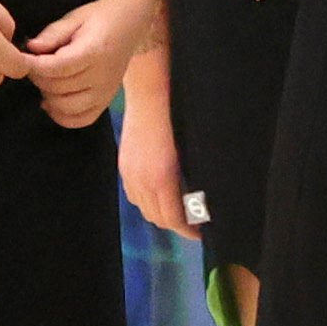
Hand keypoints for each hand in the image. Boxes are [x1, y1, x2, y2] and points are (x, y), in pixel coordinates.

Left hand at [20, 0, 152, 128]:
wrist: (126, 25)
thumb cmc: (96, 20)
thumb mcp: (73, 18)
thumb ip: (52, 34)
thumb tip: (31, 48)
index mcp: (94, 51)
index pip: (57, 67)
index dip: (34, 65)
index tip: (22, 58)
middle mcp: (102, 76)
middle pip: (59, 88)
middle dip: (38, 78)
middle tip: (33, 66)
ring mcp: (106, 93)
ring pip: (67, 107)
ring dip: (48, 96)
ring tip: (45, 81)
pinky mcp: (106, 102)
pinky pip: (81, 120)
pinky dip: (62, 116)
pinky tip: (52, 102)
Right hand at [117, 73, 195, 238]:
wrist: (151, 92)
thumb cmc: (181, 117)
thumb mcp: (192, 151)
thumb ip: (193, 179)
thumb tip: (202, 200)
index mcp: (163, 178)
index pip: (174, 219)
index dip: (189, 231)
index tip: (202, 233)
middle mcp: (143, 180)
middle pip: (158, 218)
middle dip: (177, 225)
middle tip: (194, 223)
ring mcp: (130, 173)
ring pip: (144, 209)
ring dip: (161, 214)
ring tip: (179, 211)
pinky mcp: (124, 165)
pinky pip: (134, 195)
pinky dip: (148, 202)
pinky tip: (160, 194)